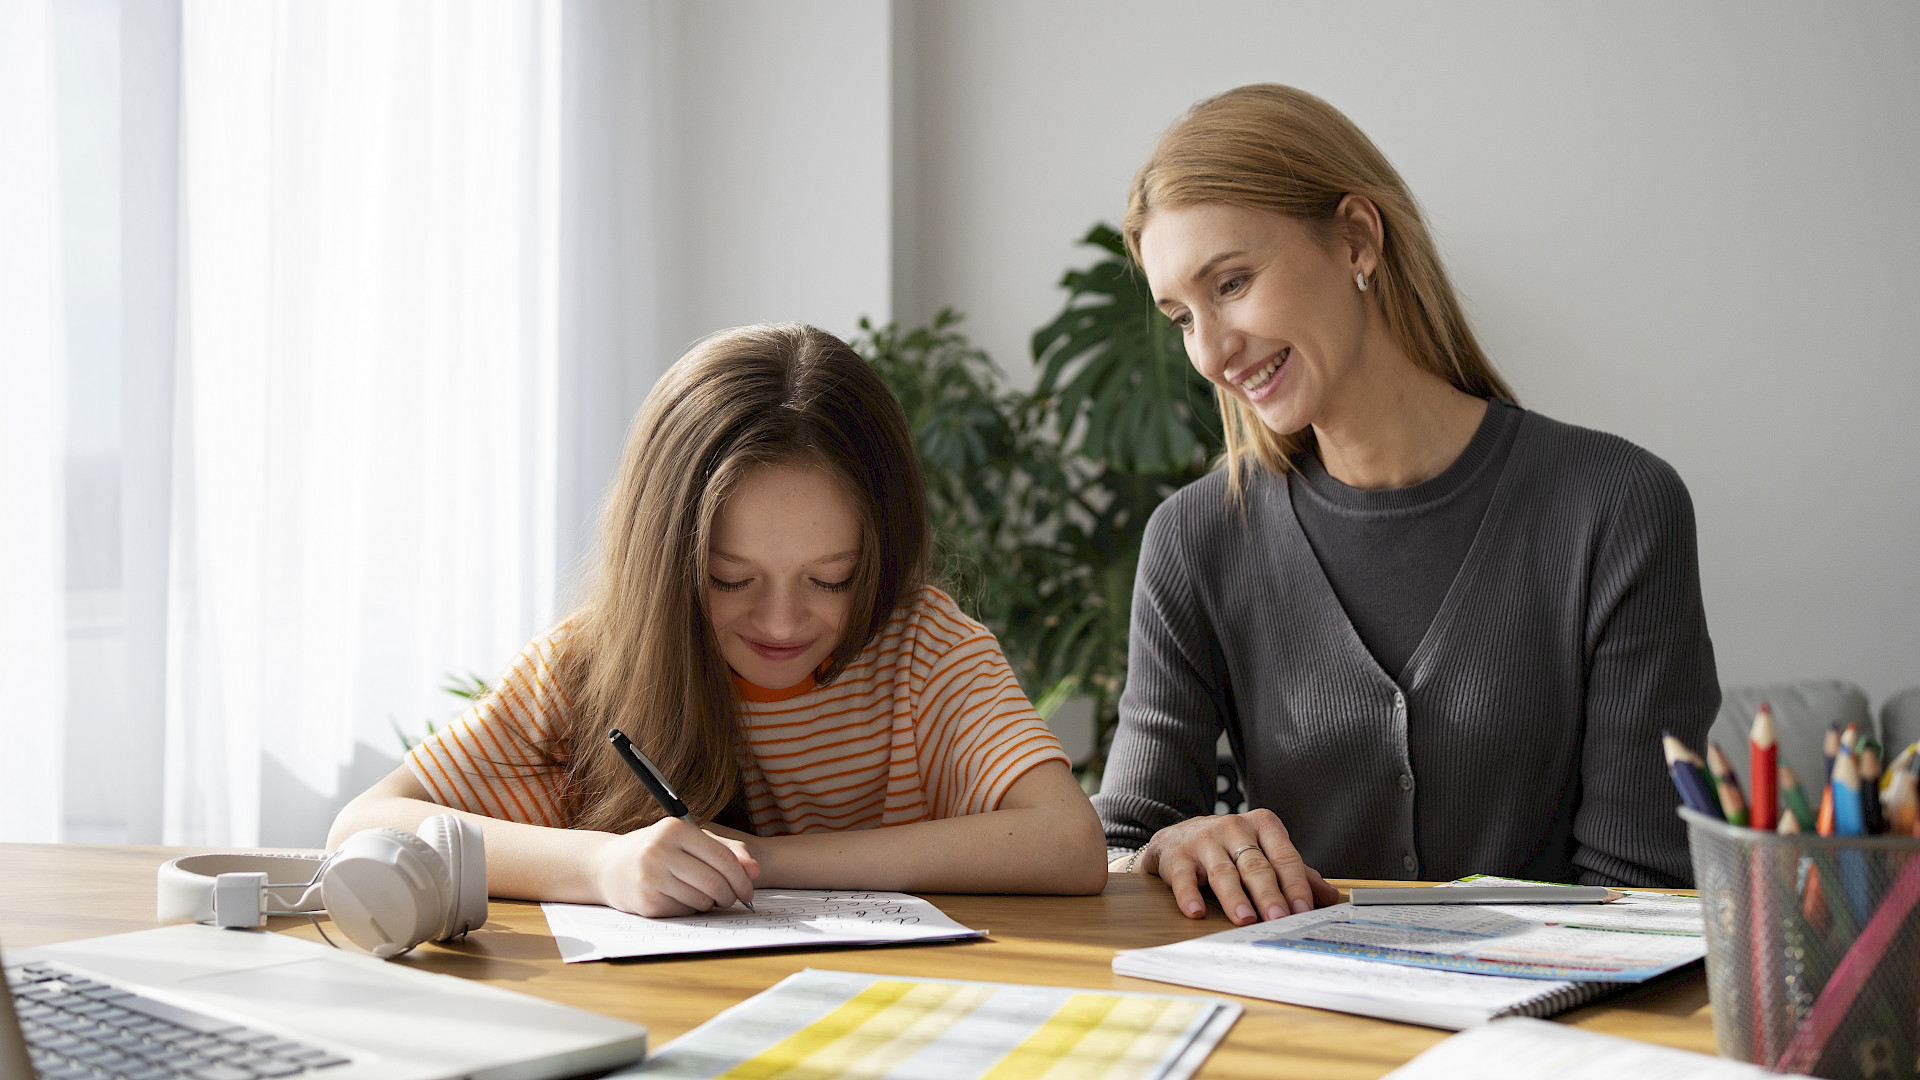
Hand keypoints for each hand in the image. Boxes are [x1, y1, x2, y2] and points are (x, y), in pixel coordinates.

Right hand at [590, 817, 759, 916]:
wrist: (606, 867)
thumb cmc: (654, 850)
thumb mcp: (687, 839)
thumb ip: (725, 849)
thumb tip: (755, 870)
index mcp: (674, 830)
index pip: (722, 857)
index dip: (742, 878)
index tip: (749, 889)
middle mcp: (660, 851)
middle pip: (714, 882)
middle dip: (731, 895)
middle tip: (734, 899)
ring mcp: (651, 878)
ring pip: (701, 900)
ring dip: (711, 903)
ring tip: (706, 896)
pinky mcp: (646, 902)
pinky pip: (684, 911)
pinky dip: (691, 909)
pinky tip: (682, 898)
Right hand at [1138, 809, 1337, 924]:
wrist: (1177, 837)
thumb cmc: (1229, 847)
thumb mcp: (1263, 851)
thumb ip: (1295, 872)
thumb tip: (1330, 896)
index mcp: (1262, 825)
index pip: (1284, 856)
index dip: (1295, 884)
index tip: (1304, 909)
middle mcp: (1234, 828)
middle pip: (1256, 865)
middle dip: (1269, 894)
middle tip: (1279, 918)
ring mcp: (1204, 841)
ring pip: (1224, 872)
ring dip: (1234, 897)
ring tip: (1245, 918)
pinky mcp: (1177, 856)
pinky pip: (1184, 878)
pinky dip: (1189, 895)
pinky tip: (1196, 911)